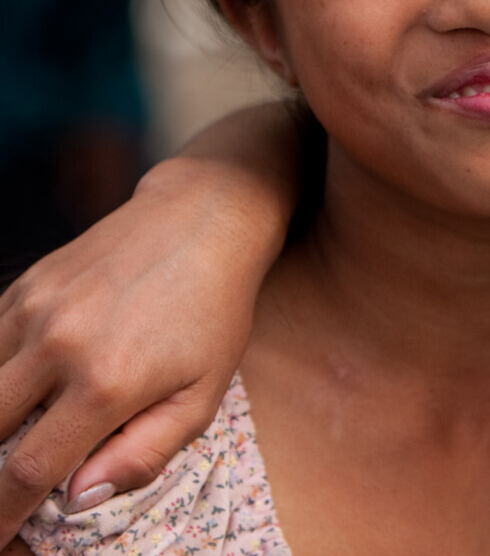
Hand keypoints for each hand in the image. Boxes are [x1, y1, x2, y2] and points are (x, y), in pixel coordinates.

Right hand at [0, 105, 297, 541]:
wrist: (203, 219)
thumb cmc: (214, 313)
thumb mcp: (203, 393)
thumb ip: (144, 453)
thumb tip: (77, 499)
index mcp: (107, 382)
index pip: (26, 471)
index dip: (1, 518)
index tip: (0, 541)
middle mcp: (60, 345)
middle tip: (3, 493)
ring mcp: (34, 310)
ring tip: (11, 446)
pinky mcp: (25, 286)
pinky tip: (21, 393)